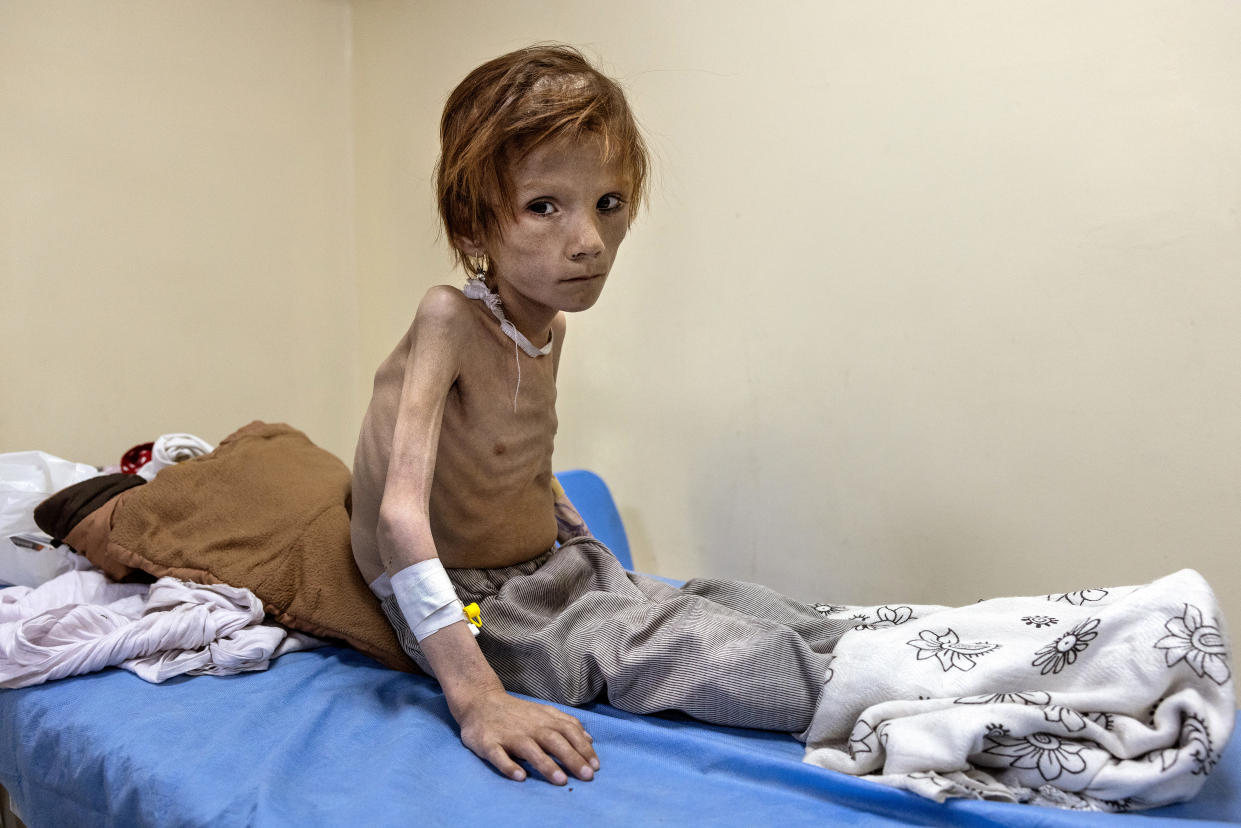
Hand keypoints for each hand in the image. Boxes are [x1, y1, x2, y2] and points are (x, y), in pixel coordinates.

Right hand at [456, 688, 598, 784]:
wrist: (480, 701)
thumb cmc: (516, 712)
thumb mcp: (544, 713)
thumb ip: (566, 724)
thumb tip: (589, 740)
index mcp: (544, 720)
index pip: (569, 732)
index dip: (583, 748)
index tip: (595, 766)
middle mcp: (530, 727)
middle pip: (554, 741)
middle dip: (572, 758)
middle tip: (587, 776)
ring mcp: (509, 735)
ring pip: (530, 749)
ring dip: (546, 764)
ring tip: (561, 780)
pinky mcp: (489, 743)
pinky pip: (499, 755)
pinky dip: (509, 766)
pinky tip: (520, 777)